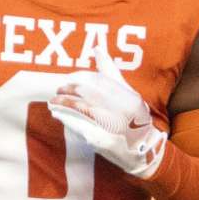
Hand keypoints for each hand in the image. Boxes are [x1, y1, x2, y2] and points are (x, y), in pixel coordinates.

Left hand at [48, 48, 166, 177]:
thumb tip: (97, 49)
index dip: (79, 79)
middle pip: (87, 94)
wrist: (145, 150)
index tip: (69, 79)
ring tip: (53, 102)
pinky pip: (80, 127)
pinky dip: (67, 119)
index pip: (97, 81)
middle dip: (69, 92)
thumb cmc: (134, 118)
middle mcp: (122, 110)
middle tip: (58, 91)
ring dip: (63, 105)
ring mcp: (113, 126)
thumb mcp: (129, 93)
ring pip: (80, 110)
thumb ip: (111, 72)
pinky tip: (58, 115)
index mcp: (128, 97)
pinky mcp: (103, 141)